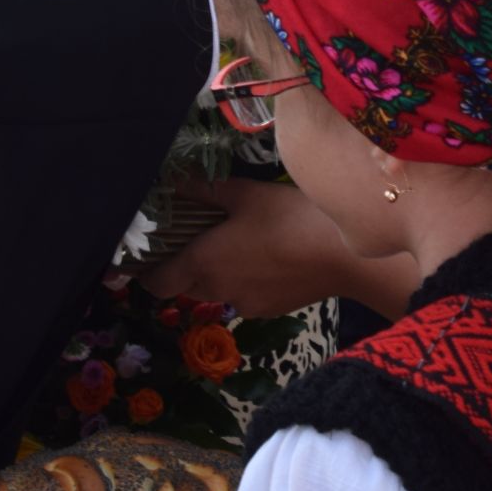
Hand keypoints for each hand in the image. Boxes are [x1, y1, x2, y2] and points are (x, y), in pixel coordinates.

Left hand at [140, 176, 375, 319]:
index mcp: (202, 261)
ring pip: (216, 292)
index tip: (152, 254)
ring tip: (240, 245)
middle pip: (185, 286)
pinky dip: (246, 281)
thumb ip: (206, 189)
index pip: (156, 283)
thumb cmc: (289, 217)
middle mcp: (216, 290)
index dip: (147, 272)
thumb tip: (174, 180)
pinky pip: (243, 296)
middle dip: (185, 266)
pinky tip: (268, 258)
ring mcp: (243, 304)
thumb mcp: (246, 194)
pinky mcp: (268, 310)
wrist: (344, 256)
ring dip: (217, 274)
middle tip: (199, 237)